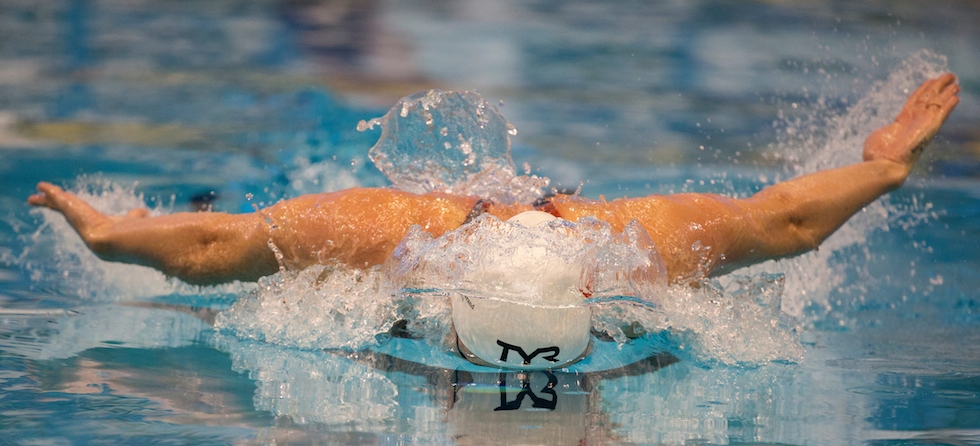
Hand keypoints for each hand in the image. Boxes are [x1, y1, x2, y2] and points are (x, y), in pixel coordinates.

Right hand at [28, 182, 148, 242]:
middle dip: (56, 205)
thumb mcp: (134, 220)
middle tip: (43, 202)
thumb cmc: (128, 235)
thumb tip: (144, 212)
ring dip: (47, 199)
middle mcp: (82, 221)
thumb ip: (136, 216)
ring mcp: (74, 215)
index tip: (72, 207)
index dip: (78, 211)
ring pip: (57, 205)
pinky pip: (55, 197)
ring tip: (34, 197)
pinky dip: (48, 191)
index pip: (83, 216)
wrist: (115, 241)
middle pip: (66, 210)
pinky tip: (40, 185)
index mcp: (96, 224)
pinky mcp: (69, 207)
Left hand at [863, 73, 959, 169]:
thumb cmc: (876, 155)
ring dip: (946, 93)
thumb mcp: (878, 136)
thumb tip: (883, 132)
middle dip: (938, 87)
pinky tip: (956, 97)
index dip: (923, 90)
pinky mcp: (928, 130)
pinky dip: (948, 106)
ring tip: (955, 83)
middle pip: (929, 100)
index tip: (931, 80)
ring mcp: (922, 126)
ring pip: (936, 105)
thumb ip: (884, 130)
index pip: (915, 101)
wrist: (883, 165)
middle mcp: (914, 123)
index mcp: (902, 122)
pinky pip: (941, 116)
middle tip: (949, 76)